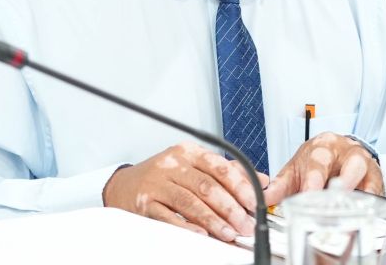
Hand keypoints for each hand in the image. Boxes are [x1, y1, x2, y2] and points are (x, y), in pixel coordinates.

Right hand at [102, 142, 268, 241]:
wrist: (124, 185)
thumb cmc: (164, 176)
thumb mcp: (194, 166)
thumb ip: (228, 171)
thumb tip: (261, 181)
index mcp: (189, 152)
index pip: (220, 167)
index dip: (240, 186)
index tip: (254, 201)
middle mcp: (173, 164)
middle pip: (207, 186)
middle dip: (231, 208)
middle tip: (245, 223)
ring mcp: (158, 183)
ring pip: (191, 202)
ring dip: (214, 220)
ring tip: (229, 233)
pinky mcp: (146, 203)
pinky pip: (169, 217)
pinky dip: (187, 226)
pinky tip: (201, 234)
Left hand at [265, 132, 382, 205]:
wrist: (336, 151)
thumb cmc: (315, 160)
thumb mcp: (296, 169)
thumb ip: (280, 185)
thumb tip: (264, 197)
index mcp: (323, 146)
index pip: (318, 160)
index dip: (314, 179)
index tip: (309, 193)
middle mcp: (346, 151)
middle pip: (349, 164)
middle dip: (344, 182)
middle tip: (335, 199)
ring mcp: (363, 162)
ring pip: (366, 174)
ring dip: (359, 191)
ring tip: (350, 208)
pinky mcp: (375, 176)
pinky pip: (376, 188)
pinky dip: (370, 200)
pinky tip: (364, 211)